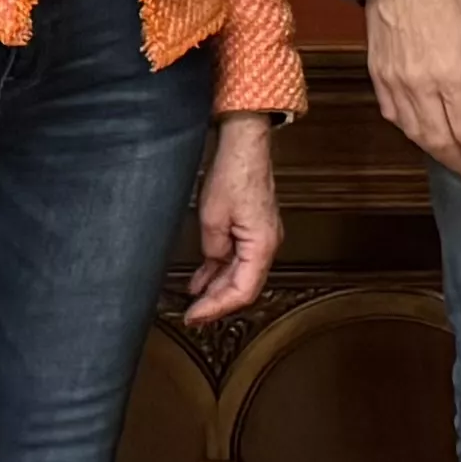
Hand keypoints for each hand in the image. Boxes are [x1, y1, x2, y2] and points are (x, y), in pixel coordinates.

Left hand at [181, 114, 281, 321]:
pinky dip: (219, 271)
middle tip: (193, 315)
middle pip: (243, 286)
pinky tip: (202, 280)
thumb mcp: (212, 217)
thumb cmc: (235, 173)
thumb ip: (213, 250)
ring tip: (194, 301)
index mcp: (263, 245)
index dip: (217, 307)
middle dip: (217, 302)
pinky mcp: (252, 229)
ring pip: (240, 274)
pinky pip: (238, 259)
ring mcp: (261, 237)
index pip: (242, 291)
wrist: (244, 146)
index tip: (195, 315)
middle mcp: (267, 245)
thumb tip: (213, 264)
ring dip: (217, 288)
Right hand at [365, 0, 460, 181]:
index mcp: (449, 75)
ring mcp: (394, 83)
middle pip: (441, 140)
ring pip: (415, 134)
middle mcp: (419, 86)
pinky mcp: (378, 77)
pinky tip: (425, 135)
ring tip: (455, 161)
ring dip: (436, 153)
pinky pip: (394, 116)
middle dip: (460, 163)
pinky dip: (411, 132)